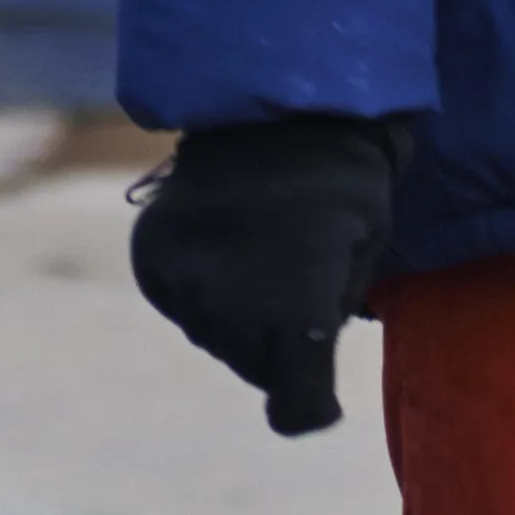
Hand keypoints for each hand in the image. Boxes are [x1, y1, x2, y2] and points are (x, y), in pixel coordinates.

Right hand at [127, 116, 406, 434]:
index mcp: (296, 316)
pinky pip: (178, 301)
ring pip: (214, 335)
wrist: (278, 104)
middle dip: (278, 344)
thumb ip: (330, 318)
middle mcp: (230, 312)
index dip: (311, 405)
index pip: (296, 409)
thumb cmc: (344, 183)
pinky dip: (200, 286)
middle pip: (255, 367)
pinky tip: (224, 243)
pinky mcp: (151, 258)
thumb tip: (302, 356)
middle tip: (296, 284)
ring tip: (260, 253)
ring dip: (238, 314)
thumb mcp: (363, 256)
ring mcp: (183, 283)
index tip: (318, 396)